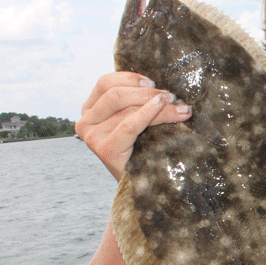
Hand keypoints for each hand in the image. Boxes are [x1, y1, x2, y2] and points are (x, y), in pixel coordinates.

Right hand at [75, 71, 191, 179]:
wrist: (143, 186)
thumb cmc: (142, 148)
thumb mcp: (134, 119)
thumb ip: (134, 101)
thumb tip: (158, 83)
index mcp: (89, 110)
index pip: (105, 83)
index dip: (131, 78)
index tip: (154, 82)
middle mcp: (85, 122)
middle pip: (116, 94)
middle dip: (148, 93)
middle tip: (172, 97)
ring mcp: (91, 137)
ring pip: (127, 109)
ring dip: (159, 106)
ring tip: (181, 108)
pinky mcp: (103, 150)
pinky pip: (129, 125)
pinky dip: (148, 115)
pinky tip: (164, 109)